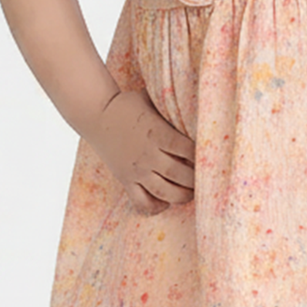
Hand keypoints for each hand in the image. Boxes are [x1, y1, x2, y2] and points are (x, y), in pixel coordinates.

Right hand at [88, 89, 195, 215]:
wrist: (95, 115)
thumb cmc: (127, 105)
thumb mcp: (150, 99)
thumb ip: (170, 108)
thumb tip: (195, 105)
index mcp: (156, 132)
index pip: (186, 149)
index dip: (202, 156)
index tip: (211, 157)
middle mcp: (147, 153)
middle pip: (179, 174)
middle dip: (196, 180)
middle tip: (206, 180)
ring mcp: (135, 169)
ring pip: (164, 192)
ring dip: (182, 196)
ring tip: (192, 193)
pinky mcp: (125, 179)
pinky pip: (141, 202)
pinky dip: (156, 207)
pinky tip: (166, 202)